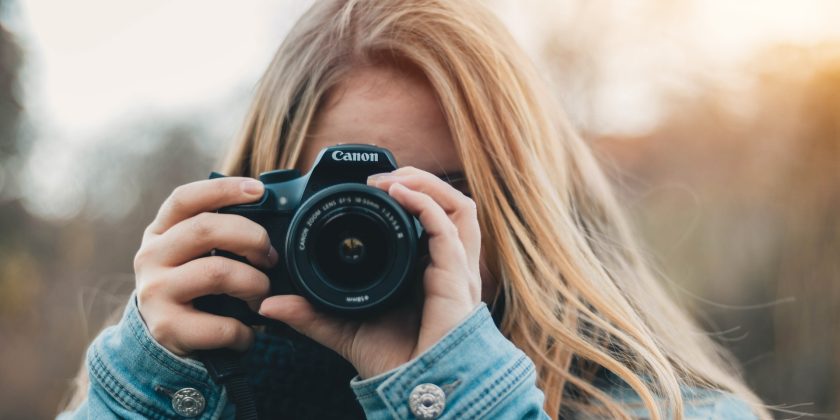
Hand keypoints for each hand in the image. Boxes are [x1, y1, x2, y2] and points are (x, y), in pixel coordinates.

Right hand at [133, 177, 277, 355]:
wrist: (163, 336)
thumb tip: (267, 208)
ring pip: (217, 273)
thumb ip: (220, 229)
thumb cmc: (193, 284)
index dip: (223, 189)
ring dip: (254, 284)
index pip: (185, 199)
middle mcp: (151, 256)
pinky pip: (221, 324)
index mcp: (160, 231)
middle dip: (252, 238)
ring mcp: (155, 292)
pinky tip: (247, 332)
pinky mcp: (166, 327)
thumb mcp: (195, 252)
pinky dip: (244, 331)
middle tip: (271, 257)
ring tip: (261, 295)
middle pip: (206, 229)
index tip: (259, 190)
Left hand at [259, 167, 481, 378]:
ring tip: (393, 178)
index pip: (430, 221)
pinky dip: (425, 202)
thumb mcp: (342, 328)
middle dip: (419, 181)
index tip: (368, 189)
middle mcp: (446, 264)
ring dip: (427, 183)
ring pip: (460, 206)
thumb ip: (310, 314)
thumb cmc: (393, 360)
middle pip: (451, 204)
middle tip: (380, 177)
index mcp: (426, 270)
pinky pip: (449, 226)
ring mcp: (457, 268)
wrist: (416, 386)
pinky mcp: (457, 274)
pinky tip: (399, 192)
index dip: (409, 197)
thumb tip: (268, 306)